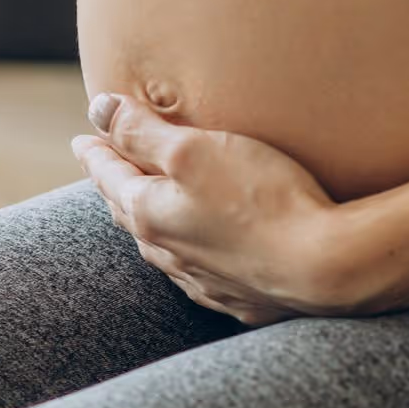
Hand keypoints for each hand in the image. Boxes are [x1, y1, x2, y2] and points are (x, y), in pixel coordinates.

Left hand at [70, 93, 354, 325]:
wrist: (326, 267)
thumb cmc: (261, 198)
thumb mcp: (194, 149)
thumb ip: (143, 130)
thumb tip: (98, 110)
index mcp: (149, 214)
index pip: (110, 176)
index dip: (96, 153)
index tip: (82, 140)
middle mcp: (167, 252)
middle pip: (129, 211)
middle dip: (115, 186)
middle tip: (107, 169)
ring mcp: (201, 280)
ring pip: (160, 245)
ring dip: (148, 221)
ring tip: (145, 206)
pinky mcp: (238, 297)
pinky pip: (197, 270)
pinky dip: (187, 251)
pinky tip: (197, 251)